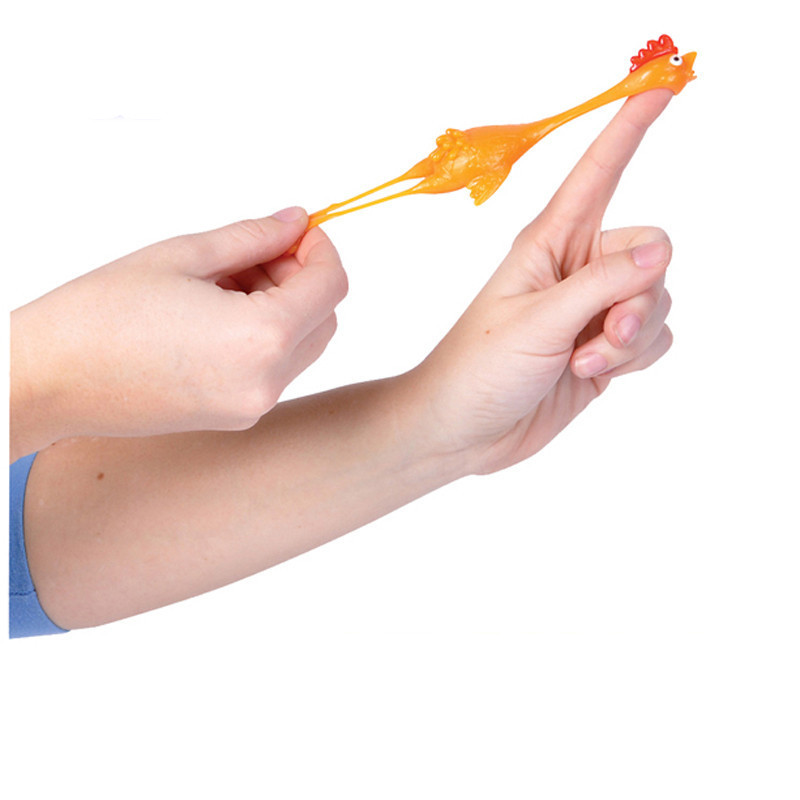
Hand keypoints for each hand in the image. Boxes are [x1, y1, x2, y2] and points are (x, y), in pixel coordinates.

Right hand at [10, 208, 347, 460]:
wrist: (51, 379)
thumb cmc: (102, 315)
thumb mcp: (185, 256)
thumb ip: (253, 237)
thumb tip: (294, 222)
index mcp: (262, 339)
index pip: (331, 287)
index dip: (321, 250)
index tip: (300, 230)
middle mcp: (267, 383)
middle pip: (323, 320)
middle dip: (302, 278)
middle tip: (259, 250)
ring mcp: (252, 407)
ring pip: (301, 345)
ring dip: (283, 305)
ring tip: (225, 280)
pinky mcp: (234, 417)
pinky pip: (273, 368)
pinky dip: (264, 334)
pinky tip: (217, 311)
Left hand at [414, 90, 674, 473]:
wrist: (463, 430)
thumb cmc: (477, 368)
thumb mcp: (537, 321)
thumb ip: (600, 284)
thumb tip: (661, 249)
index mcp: (549, 243)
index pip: (597, 174)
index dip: (628, 130)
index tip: (661, 89)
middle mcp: (575, 268)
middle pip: (649, 253)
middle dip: (638, 295)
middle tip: (604, 330)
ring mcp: (591, 309)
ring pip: (656, 300)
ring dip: (631, 336)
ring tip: (583, 359)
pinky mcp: (604, 346)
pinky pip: (653, 339)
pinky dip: (633, 358)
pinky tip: (590, 372)